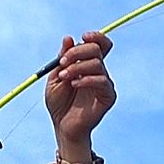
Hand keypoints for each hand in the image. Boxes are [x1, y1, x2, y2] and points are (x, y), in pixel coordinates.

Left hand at [45, 31, 114, 163]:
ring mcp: (104, 84)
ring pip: (97, 64)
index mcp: (87, 65)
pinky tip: (74, 85)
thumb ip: (62, 58)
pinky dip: (86, 79)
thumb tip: (69, 38)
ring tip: (64, 77)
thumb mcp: (56, 77)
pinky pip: (102, 81)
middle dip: (77, 52)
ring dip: (77, 67)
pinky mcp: (108, 96)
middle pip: (97, 50)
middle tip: (62, 62)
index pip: (99, 45)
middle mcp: (98, 72)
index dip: (95, 37)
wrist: (62, 126)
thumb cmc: (58, 104)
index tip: (83, 36)